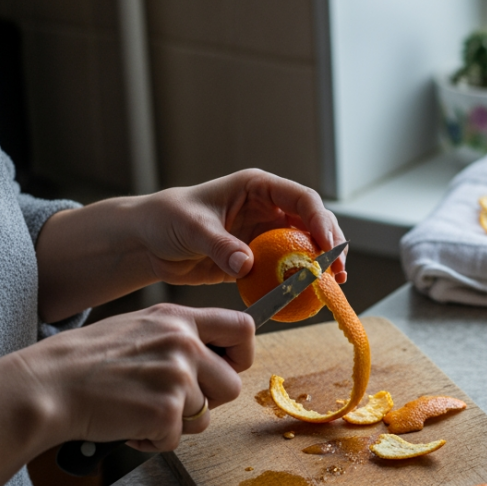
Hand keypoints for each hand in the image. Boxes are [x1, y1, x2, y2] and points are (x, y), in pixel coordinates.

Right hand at [16, 304, 254, 450]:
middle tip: (170, 402)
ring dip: (177, 423)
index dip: (243, 355)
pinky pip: (178, 439)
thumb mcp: (137, 328)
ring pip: (206, 416)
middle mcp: (183, 343)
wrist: (46, 386)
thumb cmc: (85, 362)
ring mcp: (176, 376)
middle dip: (207, 401)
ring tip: (140, 410)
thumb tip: (214, 356)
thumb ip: (178, 336)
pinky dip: (154, 441)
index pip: (243, 327)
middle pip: (232, 384)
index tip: (228, 368)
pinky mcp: (166, 410)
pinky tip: (129, 425)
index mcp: (178, 318)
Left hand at [137, 169, 346, 286]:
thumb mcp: (192, 227)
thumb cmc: (167, 219)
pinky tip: (308, 297)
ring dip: (321, 266)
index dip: (320, 220)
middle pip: (314, 223)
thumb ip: (220, 245)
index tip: (327, 246)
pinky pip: (286, 270)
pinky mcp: (259, 259)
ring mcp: (266, 234)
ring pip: (306, 247)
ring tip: (333, 286)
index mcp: (257, 188)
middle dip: (331, 246)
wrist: (148, 242)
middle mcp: (268, 208)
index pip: (301, 198)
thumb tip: (248, 264)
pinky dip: (299, 282)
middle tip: (338, 272)